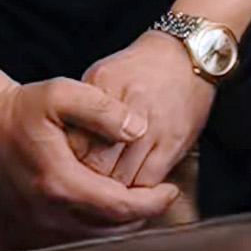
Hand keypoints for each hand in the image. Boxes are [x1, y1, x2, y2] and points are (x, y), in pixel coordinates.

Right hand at [0, 56, 176, 242]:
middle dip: (142, 213)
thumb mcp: (62, 93)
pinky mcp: (32, 221)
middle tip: (163, 194)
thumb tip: (138, 128)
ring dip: (122, 221)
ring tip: (143, 197)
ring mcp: (37, 220)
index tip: (172, 188)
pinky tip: (113, 202)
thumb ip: (102, 109)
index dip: (153, 202)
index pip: (120, 207)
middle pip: (111, 228)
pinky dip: (101, 222)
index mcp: (59, 181)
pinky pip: (77, 232)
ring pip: (95, 234)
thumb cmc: (22, 106)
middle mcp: (48, 210)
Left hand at [80, 32, 218, 191]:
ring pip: (123, 179)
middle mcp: (128, 111)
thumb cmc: (139, 69)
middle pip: (98, 164)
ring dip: (111, 190)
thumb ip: (82, 109)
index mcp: (103, 91)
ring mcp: (153, 130)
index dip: (67, 160)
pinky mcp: (174, 143)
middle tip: (80, 188)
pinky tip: (129, 188)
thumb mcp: (101, 77)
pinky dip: (136, 191)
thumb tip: (63, 145)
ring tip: (102, 193)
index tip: (65, 167)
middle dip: (87, 181)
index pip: (75, 140)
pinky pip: (149, 181)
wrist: (186, 57)